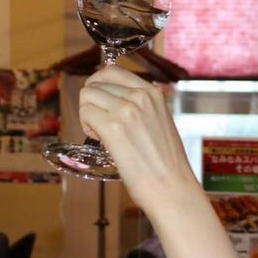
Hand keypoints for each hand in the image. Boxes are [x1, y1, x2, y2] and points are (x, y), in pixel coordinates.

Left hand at [78, 65, 199, 208]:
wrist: (172, 186)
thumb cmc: (167, 163)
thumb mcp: (161, 122)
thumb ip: (142, 108)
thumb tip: (115, 102)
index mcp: (153, 93)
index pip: (113, 71)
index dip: (99, 86)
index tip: (100, 102)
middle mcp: (140, 96)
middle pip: (95, 83)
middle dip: (92, 102)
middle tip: (100, 123)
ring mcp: (127, 110)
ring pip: (87, 96)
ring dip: (87, 113)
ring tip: (101, 133)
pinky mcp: (113, 128)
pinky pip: (85, 113)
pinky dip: (86, 126)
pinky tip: (101, 140)